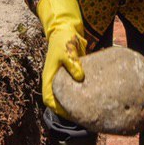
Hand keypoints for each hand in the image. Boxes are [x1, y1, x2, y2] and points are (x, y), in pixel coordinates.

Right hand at [36, 0, 85, 116]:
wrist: (66, 28)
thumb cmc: (63, 39)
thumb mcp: (67, 51)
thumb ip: (73, 64)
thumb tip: (80, 78)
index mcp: (50, 77)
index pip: (49, 99)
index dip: (57, 109)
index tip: (70, 115)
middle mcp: (56, 79)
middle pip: (59, 100)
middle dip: (68, 110)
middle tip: (83, 116)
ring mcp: (64, 77)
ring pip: (68, 95)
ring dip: (76, 102)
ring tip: (89, 109)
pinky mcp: (73, 73)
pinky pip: (76, 86)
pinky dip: (82, 92)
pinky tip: (94, 96)